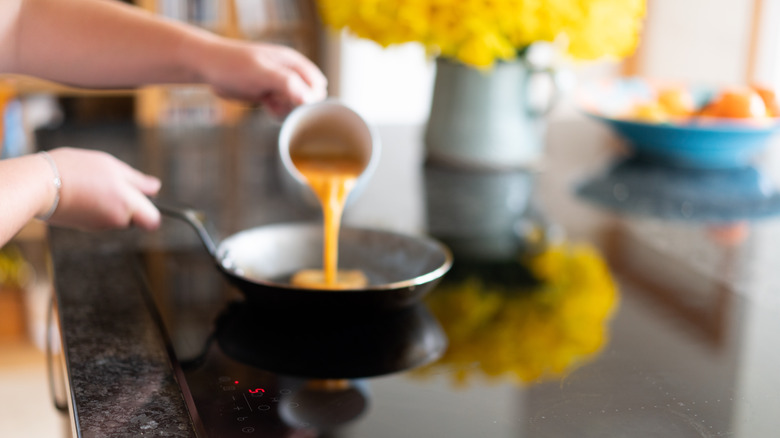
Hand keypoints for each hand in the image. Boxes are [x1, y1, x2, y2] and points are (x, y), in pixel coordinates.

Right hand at [45, 148, 161, 230]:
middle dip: (131, 205)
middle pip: (134, 218)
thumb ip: (137, 181)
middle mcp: (116, 219)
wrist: (38, 184)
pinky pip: (99, 217)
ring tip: (94, 184)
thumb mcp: (111, 166)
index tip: (145, 197)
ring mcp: (99, 226)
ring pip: (116, 217)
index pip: (153, 220)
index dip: (152, 210)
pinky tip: (83, 192)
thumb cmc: (76, 170)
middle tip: (114, 185)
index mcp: (128, 204)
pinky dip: (96, 207)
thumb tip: (156, 188)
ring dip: (112, 204)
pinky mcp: (84, 226)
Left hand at [196, 39, 327, 117]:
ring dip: (286, 110)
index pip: (318, 85)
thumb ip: (288, 84)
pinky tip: (266, 107)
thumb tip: (311, 98)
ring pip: (296, 105)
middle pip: (309, 98)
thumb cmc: (235, 65)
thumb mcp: (263, 74)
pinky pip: (283, 108)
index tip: (293, 104)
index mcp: (294, 63)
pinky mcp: (269, 94)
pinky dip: (277, 112)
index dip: (310, 99)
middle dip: (298, 106)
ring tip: (270, 102)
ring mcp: (279, 84)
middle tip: (278, 101)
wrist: (208, 67)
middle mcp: (290, 73)